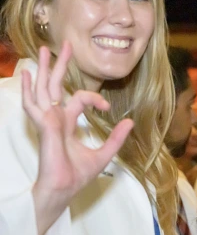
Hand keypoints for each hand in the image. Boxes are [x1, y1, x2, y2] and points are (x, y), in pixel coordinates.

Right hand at [22, 43, 133, 234]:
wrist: (64, 190)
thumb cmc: (77, 175)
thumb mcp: (104, 154)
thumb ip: (116, 138)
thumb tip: (130, 122)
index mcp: (67, 123)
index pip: (79, 98)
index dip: (95, 98)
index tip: (107, 108)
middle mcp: (55, 118)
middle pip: (56, 86)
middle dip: (59, 65)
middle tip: (64, 44)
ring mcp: (47, 121)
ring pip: (44, 89)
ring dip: (44, 69)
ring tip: (42, 50)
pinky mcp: (45, 127)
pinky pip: (34, 105)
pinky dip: (30, 90)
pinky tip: (28, 75)